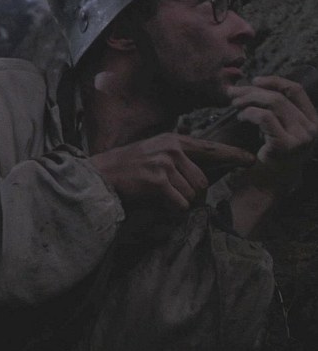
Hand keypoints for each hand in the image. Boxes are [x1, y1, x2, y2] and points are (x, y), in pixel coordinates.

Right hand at [90, 133, 255, 210]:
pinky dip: (170, 209)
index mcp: (173, 140)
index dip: (233, 156)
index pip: (210, 148)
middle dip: (193, 195)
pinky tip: (155, 202)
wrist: (99, 175)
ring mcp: (164, 164)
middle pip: (203, 181)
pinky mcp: (158, 180)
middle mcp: (171, 148)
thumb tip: (203, 176)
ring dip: (180, 203)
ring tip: (160, 198)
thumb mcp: (153, 153)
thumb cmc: (125, 168)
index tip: (251, 160)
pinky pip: (179, 204)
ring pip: (192, 194)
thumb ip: (177, 158)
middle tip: (173, 198)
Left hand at [227, 75, 317, 190]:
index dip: (274, 81)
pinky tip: (240, 118)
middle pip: (281, 96)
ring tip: (235, 106)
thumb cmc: (266, 159)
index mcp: (314, 122)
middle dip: (253, 91)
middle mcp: (313, 129)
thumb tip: (255, 85)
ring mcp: (302, 138)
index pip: (297, 90)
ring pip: (273, 104)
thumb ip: (276, 111)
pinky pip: (265, 118)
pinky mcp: (286, 146)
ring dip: (248, 101)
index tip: (254, 80)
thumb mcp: (277, 130)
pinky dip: (249, 113)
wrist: (262, 189)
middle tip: (233, 94)